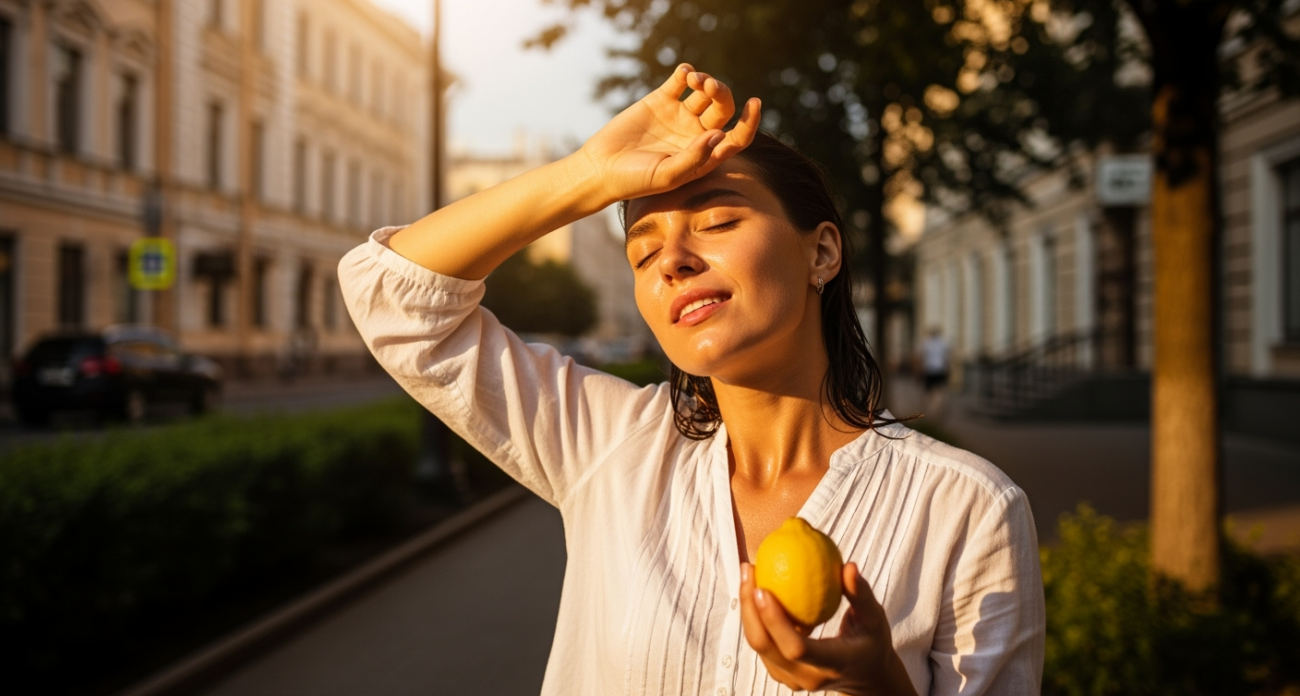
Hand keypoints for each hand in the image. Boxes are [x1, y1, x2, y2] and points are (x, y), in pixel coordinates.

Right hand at [576, 64, 760, 203]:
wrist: (602, 169)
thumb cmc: (636, 180)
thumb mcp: (668, 175)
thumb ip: (695, 158)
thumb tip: (720, 134)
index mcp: (705, 155)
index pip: (737, 137)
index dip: (750, 121)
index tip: (754, 103)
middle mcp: (696, 134)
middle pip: (722, 108)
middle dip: (721, 93)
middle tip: (708, 86)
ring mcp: (679, 116)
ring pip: (704, 92)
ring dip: (705, 80)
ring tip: (693, 79)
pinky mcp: (660, 101)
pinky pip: (680, 81)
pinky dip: (686, 72)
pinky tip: (684, 73)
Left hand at [739, 562, 918, 695]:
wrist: (867, 677)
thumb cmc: (872, 641)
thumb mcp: (875, 619)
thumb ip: (862, 594)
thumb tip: (848, 566)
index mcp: (833, 665)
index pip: (796, 648)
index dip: (775, 621)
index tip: (763, 588)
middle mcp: (809, 677)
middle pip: (767, 646)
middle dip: (749, 609)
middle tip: (749, 570)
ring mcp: (793, 679)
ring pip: (759, 646)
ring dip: (747, 609)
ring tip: (748, 572)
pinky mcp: (783, 673)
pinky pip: (762, 644)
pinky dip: (754, 616)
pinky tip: (754, 586)